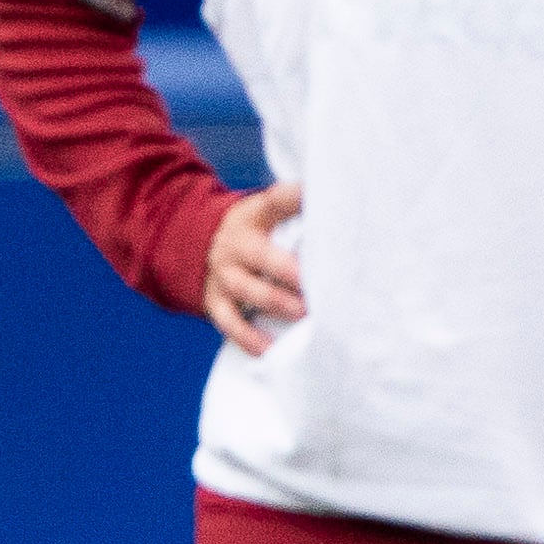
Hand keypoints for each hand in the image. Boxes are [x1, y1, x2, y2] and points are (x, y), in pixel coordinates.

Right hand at [201, 180, 302, 357]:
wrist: (197, 245)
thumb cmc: (256, 234)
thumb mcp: (266, 215)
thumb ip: (296, 217)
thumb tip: (346, 215)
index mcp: (254, 217)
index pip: (274, 203)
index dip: (293, 198)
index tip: (314, 195)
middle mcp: (236, 244)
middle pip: (261, 255)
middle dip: (288, 270)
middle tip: (316, 283)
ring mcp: (224, 274)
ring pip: (247, 290)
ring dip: (276, 302)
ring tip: (303, 313)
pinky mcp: (215, 301)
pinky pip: (230, 323)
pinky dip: (249, 338)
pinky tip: (270, 348)